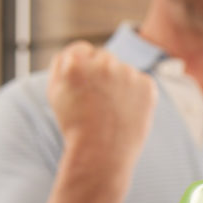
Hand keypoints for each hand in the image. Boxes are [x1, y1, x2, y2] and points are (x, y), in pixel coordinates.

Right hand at [48, 41, 156, 172]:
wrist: (102, 153)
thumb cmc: (75, 125)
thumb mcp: (55, 92)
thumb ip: (62, 65)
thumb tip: (75, 52)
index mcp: (75, 62)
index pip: (81, 49)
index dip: (82, 68)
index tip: (84, 85)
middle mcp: (102, 62)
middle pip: (103, 57)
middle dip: (101, 74)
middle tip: (97, 101)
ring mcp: (127, 73)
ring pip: (123, 70)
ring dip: (119, 83)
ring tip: (111, 110)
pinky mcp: (147, 85)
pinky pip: (140, 83)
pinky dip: (135, 95)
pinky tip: (126, 112)